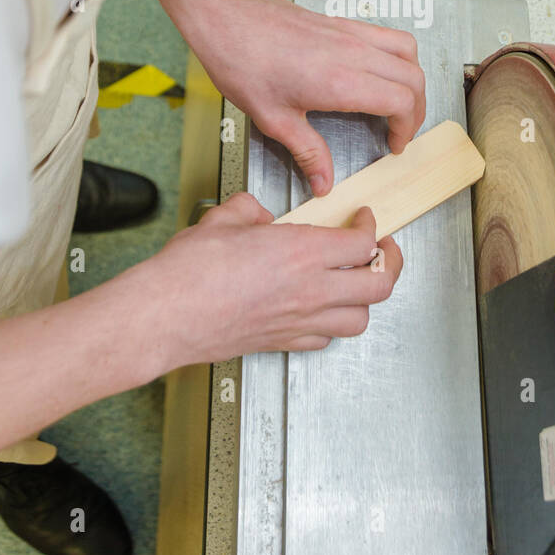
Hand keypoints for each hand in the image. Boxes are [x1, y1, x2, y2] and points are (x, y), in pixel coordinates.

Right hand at [152, 193, 402, 362]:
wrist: (164, 316)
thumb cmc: (188, 273)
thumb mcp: (224, 218)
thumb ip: (251, 210)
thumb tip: (259, 215)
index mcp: (302, 252)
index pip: (363, 242)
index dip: (371, 227)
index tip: (365, 219)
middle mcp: (310, 290)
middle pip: (379, 285)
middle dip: (389, 265)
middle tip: (382, 251)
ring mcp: (299, 321)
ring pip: (360, 319)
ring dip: (365, 299)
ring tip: (358, 283)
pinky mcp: (282, 343)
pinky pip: (325, 339)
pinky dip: (333, 325)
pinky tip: (322, 310)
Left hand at [198, 0, 426, 195]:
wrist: (226, 17)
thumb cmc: (242, 61)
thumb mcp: (273, 119)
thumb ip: (307, 152)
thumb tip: (324, 181)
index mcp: (341, 82)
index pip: (402, 102)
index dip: (407, 128)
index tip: (394, 144)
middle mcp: (353, 54)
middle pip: (413, 78)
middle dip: (417, 109)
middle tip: (402, 130)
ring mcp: (350, 34)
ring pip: (407, 51)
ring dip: (412, 78)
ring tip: (401, 100)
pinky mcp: (341, 23)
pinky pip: (386, 34)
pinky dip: (397, 55)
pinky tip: (378, 72)